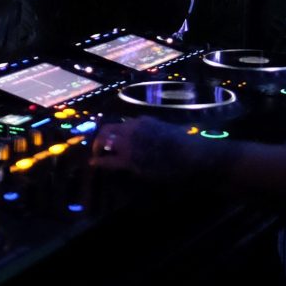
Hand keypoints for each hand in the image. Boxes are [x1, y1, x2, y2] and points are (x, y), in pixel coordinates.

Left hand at [91, 117, 227, 183]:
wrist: (190, 155)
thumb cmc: (186, 145)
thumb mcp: (169, 131)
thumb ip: (157, 131)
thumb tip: (154, 136)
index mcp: (144, 121)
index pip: (123, 125)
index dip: (116, 132)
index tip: (113, 138)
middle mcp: (133, 128)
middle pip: (108, 129)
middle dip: (100, 137)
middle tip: (97, 146)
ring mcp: (130, 143)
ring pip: (104, 140)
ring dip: (97, 147)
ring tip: (95, 154)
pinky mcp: (129, 159)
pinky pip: (108, 159)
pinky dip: (99, 160)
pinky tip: (94, 163)